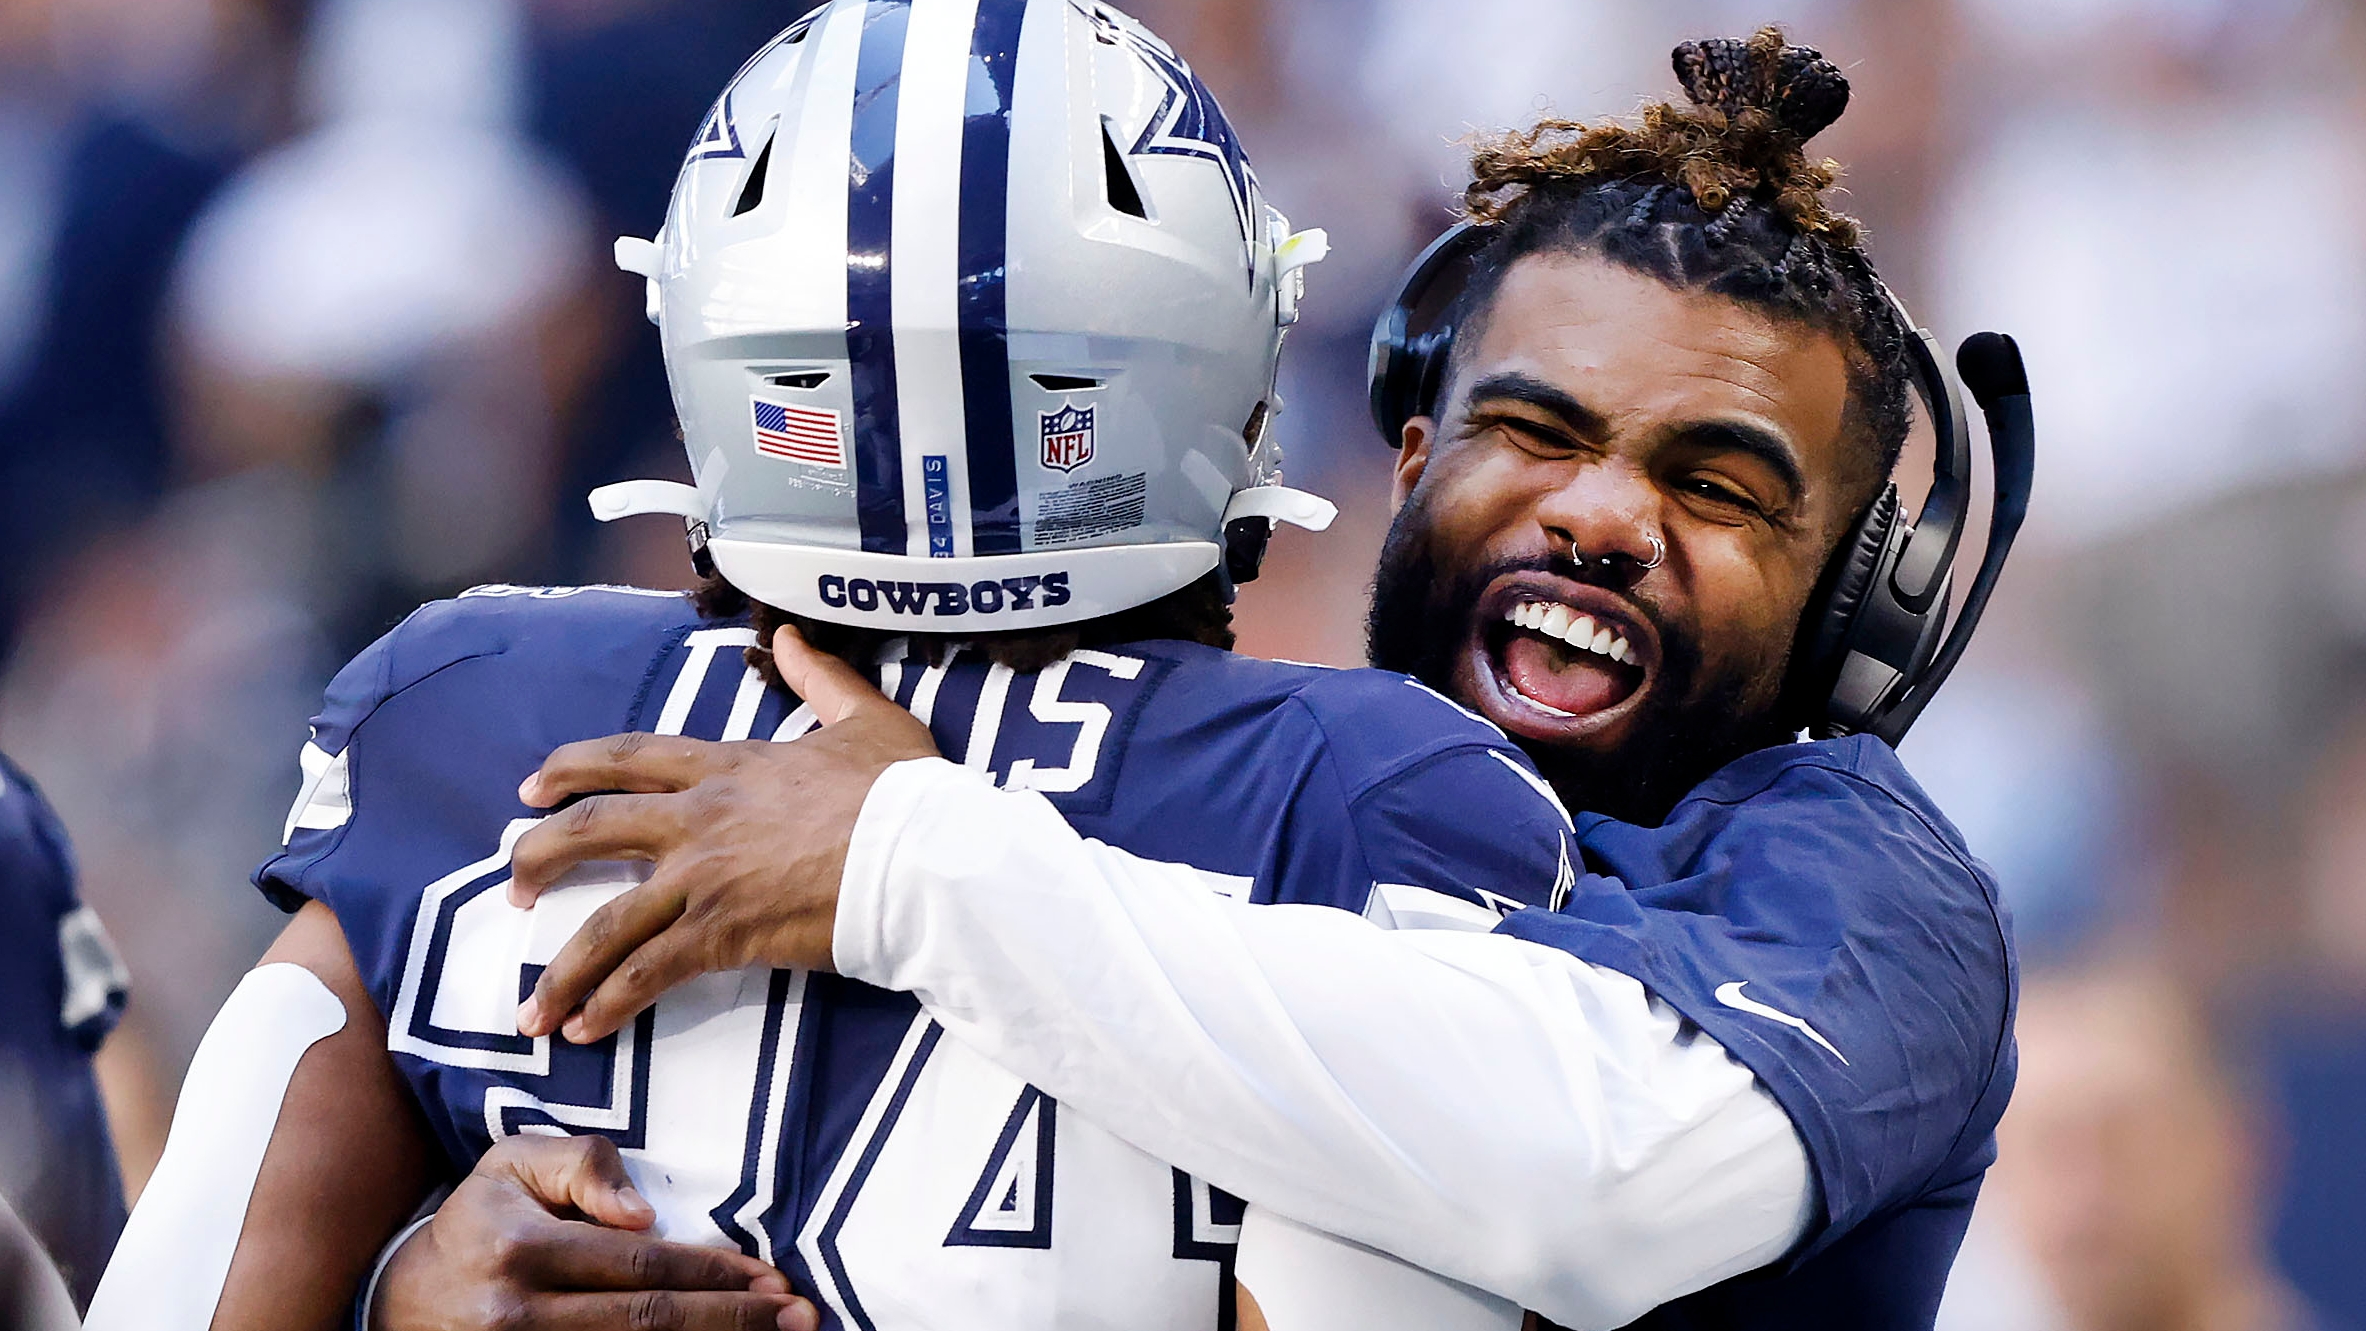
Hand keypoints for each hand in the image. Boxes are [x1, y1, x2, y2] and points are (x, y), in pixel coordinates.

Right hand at [371, 1133, 815, 1330]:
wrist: (402, 1299)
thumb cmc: (479, 1220)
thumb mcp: (513, 1166)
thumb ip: (581, 1167)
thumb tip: (644, 1216)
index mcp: (522, 1250)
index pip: (640, 1266)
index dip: (712, 1274)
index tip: (770, 1277)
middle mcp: (520, 1316)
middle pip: (649, 1324)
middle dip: (733, 1321)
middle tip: (799, 1316)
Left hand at [510, 626, 938, 1043]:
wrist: (925, 856)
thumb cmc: (905, 793)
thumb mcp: (867, 718)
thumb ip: (821, 679)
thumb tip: (790, 638)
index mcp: (729, 765)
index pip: (630, 758)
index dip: (571, 768)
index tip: (533, 787)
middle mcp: (700, 818)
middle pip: (592, 830)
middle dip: (539, 857)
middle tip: (514, 883)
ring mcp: (705, 878)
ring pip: (607, 919)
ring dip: (561, 965)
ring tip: (532, 1005)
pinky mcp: (724, 932)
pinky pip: (648, 971)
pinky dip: (611, 1001)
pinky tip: (586, 1028)